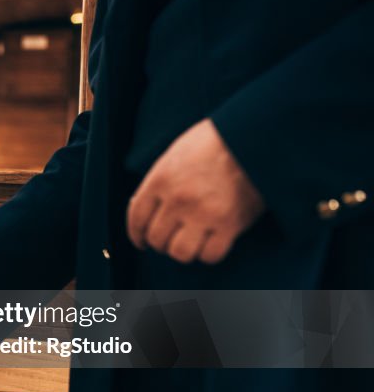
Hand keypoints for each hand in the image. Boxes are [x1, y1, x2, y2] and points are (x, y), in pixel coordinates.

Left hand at [127, 118, 264, 264]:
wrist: (254, 136)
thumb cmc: (215, 141)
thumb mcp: (176, 154)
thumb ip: (159, 181)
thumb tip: (143, 205)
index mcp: (160, 180)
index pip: (136, 218)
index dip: (136, 235)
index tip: (142, 242)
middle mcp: (178, 199)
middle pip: (156, 239)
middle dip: (160, 243)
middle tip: (171, 239)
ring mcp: (203, 213)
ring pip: (180, 253)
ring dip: (183, 251)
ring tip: (190, 243)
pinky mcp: (230, 224)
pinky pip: (210, 255)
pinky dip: (209, 254)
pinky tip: (211, 244)